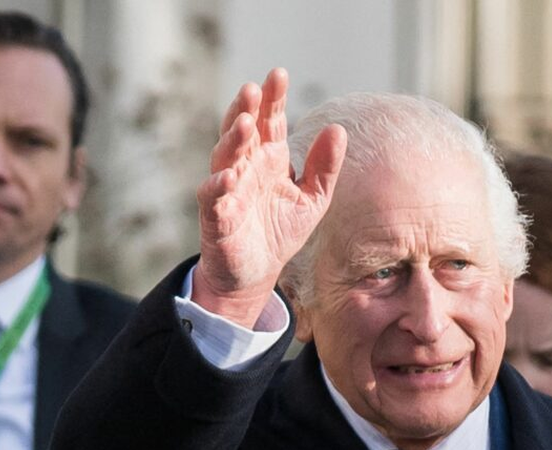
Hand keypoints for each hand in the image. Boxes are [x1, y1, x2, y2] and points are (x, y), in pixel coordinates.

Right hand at [193, 67, 346, 326]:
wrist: (257, 273)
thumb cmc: (280, 230)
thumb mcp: (313, 198)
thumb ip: (325, 167)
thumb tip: (338, 129)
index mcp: (268, 157)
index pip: (270, 120)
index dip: (272, 98)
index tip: (279, 74)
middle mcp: (244, 166)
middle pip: (242, 130)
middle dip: (246, 109)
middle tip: (254, 88)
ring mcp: (227, 189)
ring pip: (225, 157)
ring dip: (233, 140)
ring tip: (246, 124)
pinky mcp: (216, 217)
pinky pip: (213, 198)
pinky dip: (219, 186)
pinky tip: (230, 176)